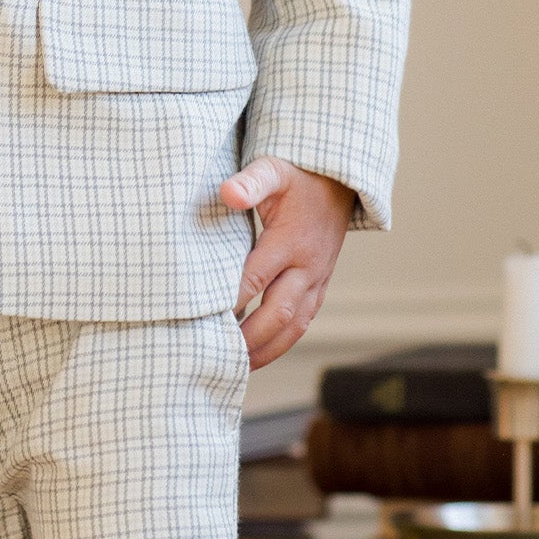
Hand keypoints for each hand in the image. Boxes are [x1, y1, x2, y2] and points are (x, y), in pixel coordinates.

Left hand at [219, 157, 356, 368]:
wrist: (338, 180)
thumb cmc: (297, 176)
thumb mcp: (274, 169)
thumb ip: (251, 182)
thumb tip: (227, 193)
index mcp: (292, 241)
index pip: (255, 278)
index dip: (230, 301)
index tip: (199, 318)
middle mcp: (308, 267)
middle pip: (277, 313)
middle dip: (247, 338)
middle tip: (215, 353)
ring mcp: (317, 280)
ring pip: (294, 327)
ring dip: (265, 350)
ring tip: (235, 368)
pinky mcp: (319, 287)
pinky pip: (302, 323)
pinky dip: (280, 344)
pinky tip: (257, 356)